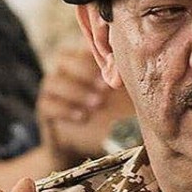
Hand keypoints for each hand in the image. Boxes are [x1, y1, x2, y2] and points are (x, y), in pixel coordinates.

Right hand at [38, 47, 134, 165]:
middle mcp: (63, 71)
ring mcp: (50, 89)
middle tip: (105, 87)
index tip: (113, 64)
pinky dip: (65, 109)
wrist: (81, 145)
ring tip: (97, 103)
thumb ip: (124, 81)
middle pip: (64, 58)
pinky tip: (83, 117)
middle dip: (85, 71)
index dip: (95, 51)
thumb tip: (148, 72)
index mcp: (81, 60)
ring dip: (77, 91)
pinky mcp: (43, 109)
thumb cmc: (108, 114)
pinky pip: (47, 104)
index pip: (83, 46)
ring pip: (54, 81)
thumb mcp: (119, 96)